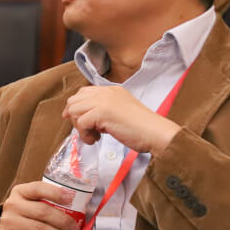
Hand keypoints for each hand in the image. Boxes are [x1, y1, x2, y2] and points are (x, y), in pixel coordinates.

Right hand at [0, 181, 80, 229]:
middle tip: (75, 229)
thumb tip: (80, 207)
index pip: (38, 188)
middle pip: (42, 211)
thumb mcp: (33, 204)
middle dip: (63, 221)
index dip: (56, 193)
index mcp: (21, 191)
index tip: (71, 198)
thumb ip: (50, 203)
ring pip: (38, 229)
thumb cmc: (27, 217)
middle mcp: (12, 204)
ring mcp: (8, 221)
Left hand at [62, 85, 180, 153]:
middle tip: (86, 130)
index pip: (84, 92)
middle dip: (75, 117)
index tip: (77, 120)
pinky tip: (96, 139)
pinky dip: (85, 134)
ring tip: (93, 136)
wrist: (155, 132)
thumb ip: (105, 110)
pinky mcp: (102, 112)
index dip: (77, 107)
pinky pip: (80, 122)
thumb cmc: (142, 128)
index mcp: (112, 90)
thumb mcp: (121, 112)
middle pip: (74, 99)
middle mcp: (106, 92)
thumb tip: (87, 118)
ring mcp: (104, 101)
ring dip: (79, 127)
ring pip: (74, 110)